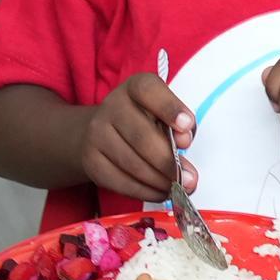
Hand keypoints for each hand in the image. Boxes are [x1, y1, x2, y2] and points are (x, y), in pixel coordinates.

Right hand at [86, 68, 194, 200]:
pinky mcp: (91, 161)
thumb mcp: (162, 114)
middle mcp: (112, 106)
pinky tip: (159, 192)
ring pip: (133, 164)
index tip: (187, 127)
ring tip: (177, 188)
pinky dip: (145, 191)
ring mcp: (97, 134)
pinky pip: (120, 182)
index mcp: (134, 88)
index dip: (169, 108)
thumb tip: (184, 144)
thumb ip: (179, 126)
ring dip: (160, 181)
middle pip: (142, 137)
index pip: (148, 90)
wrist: (98, 133)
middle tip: (189, 180)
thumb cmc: (141, 122)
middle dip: (169, 162)